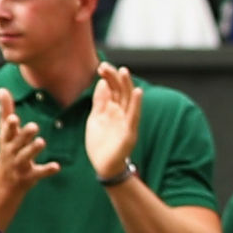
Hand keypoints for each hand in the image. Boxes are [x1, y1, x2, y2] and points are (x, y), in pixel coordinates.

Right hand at [0, 87, 55, 220]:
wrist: (3, 183)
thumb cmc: (7, 151)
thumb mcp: (5, 132)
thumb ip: (5, 110)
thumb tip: (2, 89)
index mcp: (7, 140)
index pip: (7, 131)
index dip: (10, 125)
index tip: (14, 118)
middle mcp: (12, 152)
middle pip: (17, 143)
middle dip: (24, 135)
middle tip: (34, 127)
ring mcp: (20, 164)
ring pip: (26, 156)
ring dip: (33, 149)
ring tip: (42, 142)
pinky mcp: (29, 176)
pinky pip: (39, 173)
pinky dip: (47, 170)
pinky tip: (56, 166)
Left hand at [82, 64, 142, 182]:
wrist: (104, 166)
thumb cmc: (100, 144)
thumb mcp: (95, 119)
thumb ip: (99, 102)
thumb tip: (102, 82)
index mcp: (111, 109)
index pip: (112, 88)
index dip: (108, 77)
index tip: (100, 66)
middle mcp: (120, 113)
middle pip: (119, 91)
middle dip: (114, 77)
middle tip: (106, 66)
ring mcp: (126, 122)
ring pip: (128, 100)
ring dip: (127, 85)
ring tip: (124, 71)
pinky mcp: (130, 132)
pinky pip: (134, 116)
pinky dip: (136, 104)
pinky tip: (137, 92)